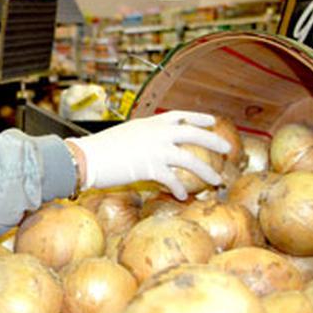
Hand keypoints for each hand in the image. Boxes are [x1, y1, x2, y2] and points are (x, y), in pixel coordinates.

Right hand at [65, 111, 231, 199]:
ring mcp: (155, 149)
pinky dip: (178, 189)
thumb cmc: (99, 149)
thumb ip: (142, 137)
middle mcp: (157, 133)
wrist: (85, 157)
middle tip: (228, 148)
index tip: (212, 121)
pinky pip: (172, 180)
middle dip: (214, 141)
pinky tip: (182, 196)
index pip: (180, 115)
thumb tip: (150, 145)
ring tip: (217, 180)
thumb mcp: (125, 134)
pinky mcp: (150, 168)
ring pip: (190, 160)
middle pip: (194, 134)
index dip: (198, 118)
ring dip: (206, 171)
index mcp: (150, 122)